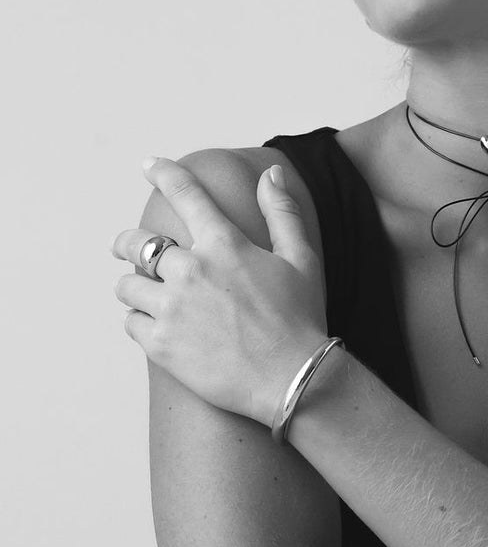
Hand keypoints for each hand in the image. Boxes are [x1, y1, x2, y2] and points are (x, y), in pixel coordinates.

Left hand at [110, 157, 329, 425]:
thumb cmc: (301, 319)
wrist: (293, 380)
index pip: (185, 194)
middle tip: (126, 248)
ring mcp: (172, 310)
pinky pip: (131, 322)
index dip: (163, 174)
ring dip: (134, 285)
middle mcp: (191, 272)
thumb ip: (282, 211)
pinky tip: (154, 325)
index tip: (149, 166)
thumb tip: (270, 172)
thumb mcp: (301, 259)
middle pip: (137, 244)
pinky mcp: (161, 345)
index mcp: (224, 245)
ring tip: (144, 293)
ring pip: (128, 285)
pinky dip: (138, 320)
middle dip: (128, 243)